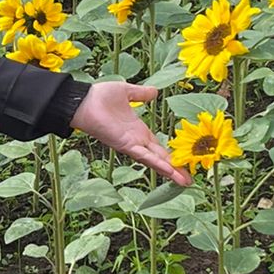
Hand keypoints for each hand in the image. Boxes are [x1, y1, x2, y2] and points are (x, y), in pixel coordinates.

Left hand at [70, 81, 190, 184]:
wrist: (83, 100)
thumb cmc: (100, 96)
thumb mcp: (127, 92)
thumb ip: (141, 93)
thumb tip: (155, 92)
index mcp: (138, 130)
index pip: (158, 147)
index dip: (171, 155)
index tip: (185, 162)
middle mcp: (136, 140)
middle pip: (160, 158)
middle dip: (175, 169)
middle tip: (190, 180)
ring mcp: (131, 145)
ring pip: (154, 161)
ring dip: (169, 171)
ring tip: (185, 182)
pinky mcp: (125, 145)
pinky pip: (144, 156)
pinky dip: (157, 163)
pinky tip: (170, 171)